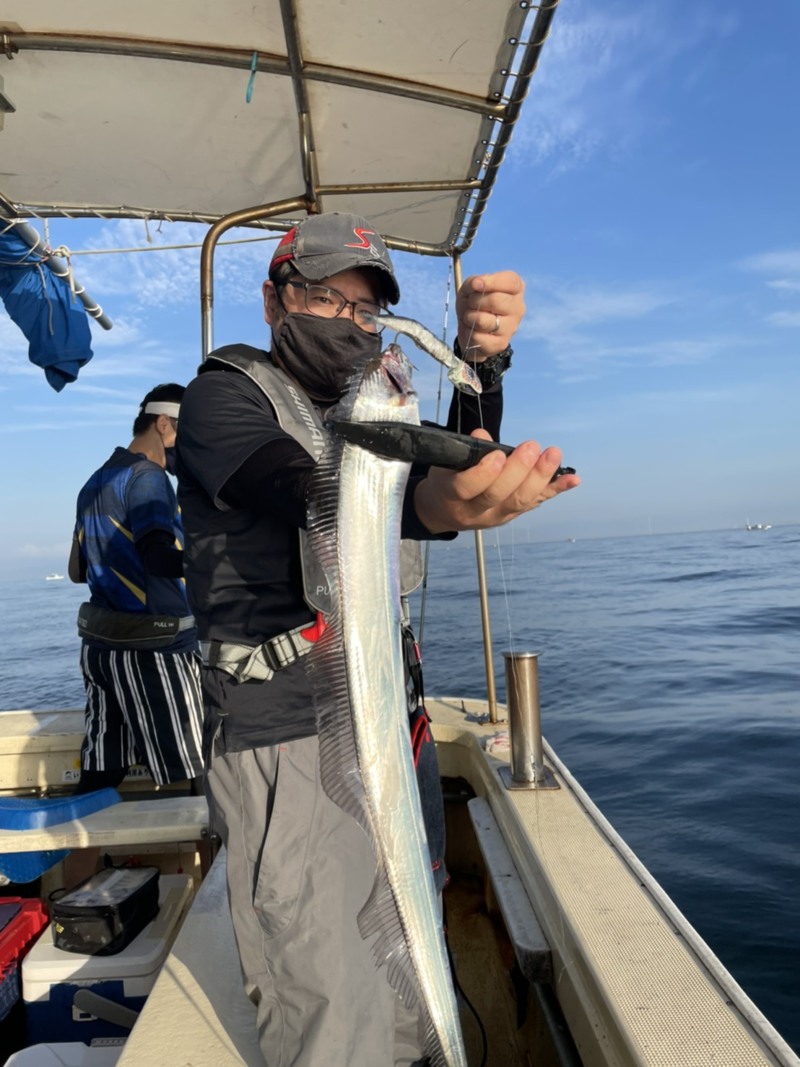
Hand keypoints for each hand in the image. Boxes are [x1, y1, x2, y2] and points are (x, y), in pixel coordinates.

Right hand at [413, 429, 579, 533]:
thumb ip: (463, 451)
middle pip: (498, 495)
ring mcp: (496, 516)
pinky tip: (573, 480)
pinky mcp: (512, 514)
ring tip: (553, 455)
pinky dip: (555, 490)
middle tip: (530, 447)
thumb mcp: (443, 465)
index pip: (466, 488)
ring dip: (540, 477)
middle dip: (518, 471)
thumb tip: (483, 435)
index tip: (497, 454)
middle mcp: (475, 511)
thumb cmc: (445, 481)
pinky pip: (535, 502)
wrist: (443, 511)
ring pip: (519, 501)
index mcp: (451, 496)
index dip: (484, 473)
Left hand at [456, 271, 524, 359]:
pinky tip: (473, 331)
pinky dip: (468, 333)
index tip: (475, 285)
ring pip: (483, 320)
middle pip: (495, 301)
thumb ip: (473, 281)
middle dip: (474, 301)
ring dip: (469, 317)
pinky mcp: (501, 343)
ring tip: (471, 318)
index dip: (490, 282)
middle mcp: (518, 308)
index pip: (511, 282)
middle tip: (470, 304)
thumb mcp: (470, 287)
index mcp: (516, 289)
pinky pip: (477, 337)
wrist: (470, 328)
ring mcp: (511, 327)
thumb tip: (477, 283)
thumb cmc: (474, 302)